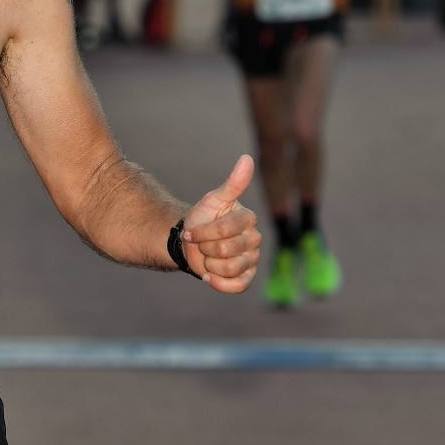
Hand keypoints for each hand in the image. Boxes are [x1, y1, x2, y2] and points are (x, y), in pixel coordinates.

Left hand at [181, 155, 262, 292]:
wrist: (190, 243)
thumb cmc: (202, 218)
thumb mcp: (213, 200)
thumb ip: (233, 184)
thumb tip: (247, 158)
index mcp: (248, 220)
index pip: (226, 229)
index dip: (204, 232)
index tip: (192, 231)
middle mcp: (255, 240)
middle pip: (227, 250)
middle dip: (204, 247)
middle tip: (200, 244)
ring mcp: (252, 260)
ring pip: (230, 268)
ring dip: (208, 263)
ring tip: (206, 256)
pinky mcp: (246, 278)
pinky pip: (238, 287)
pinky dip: (218, 283)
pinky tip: (208, 275)